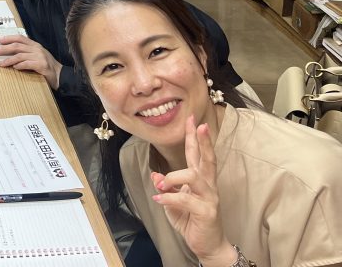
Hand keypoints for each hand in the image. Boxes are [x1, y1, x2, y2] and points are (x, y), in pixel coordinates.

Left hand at [0, 35, 62, 89]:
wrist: (60, 75)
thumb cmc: (46, 65)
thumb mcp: (37, 55)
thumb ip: (26, 52)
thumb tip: (10, 51)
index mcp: (35, 45)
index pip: (20, 38)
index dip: (9, 38)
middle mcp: (37, 49)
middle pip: (17, 46)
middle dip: (4, 48)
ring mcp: (39, 56)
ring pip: (20, 55)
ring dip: (8, 59)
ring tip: (1, 63)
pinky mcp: (41, 65)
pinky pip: (27, 64)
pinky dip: (19, 65)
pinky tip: (14, 68)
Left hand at [151, 116, 233, 264]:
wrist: (207, 245)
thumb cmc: (191, 220)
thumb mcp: (173, 201)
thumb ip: (166, 186)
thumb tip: (156, 175)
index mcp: (201, 180)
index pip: (198, 154)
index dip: (194, 137)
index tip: (192, 119)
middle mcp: (208, 186)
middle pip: (207, 159)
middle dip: (202, 141)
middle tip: (198, 125)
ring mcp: (210, 198)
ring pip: (193, 176)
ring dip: (172, 177)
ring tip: (161, 184)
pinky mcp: (207, 212)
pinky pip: (185, 200)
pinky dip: (168, 198)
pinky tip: (159, 198)